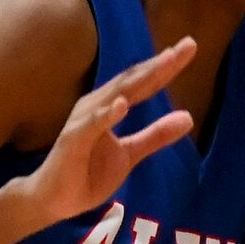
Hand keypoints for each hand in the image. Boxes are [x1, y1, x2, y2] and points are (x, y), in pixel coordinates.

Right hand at [16, 39, 196, 231]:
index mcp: (111, 106)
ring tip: (163, 63)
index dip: (166, 66)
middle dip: (159, 64)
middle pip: (133, 80)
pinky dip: (106, 115)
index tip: (190, 47)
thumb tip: (188, 117)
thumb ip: (156, 135)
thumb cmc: (88, 172)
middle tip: (187, 45)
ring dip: (138, 79)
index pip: (144, 82)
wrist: (54, 199)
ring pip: (115, 95)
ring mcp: (84, 121)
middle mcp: (98, 105)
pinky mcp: (73, 141)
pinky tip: (122, 105)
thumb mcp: (130, 154)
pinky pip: (91, 126)